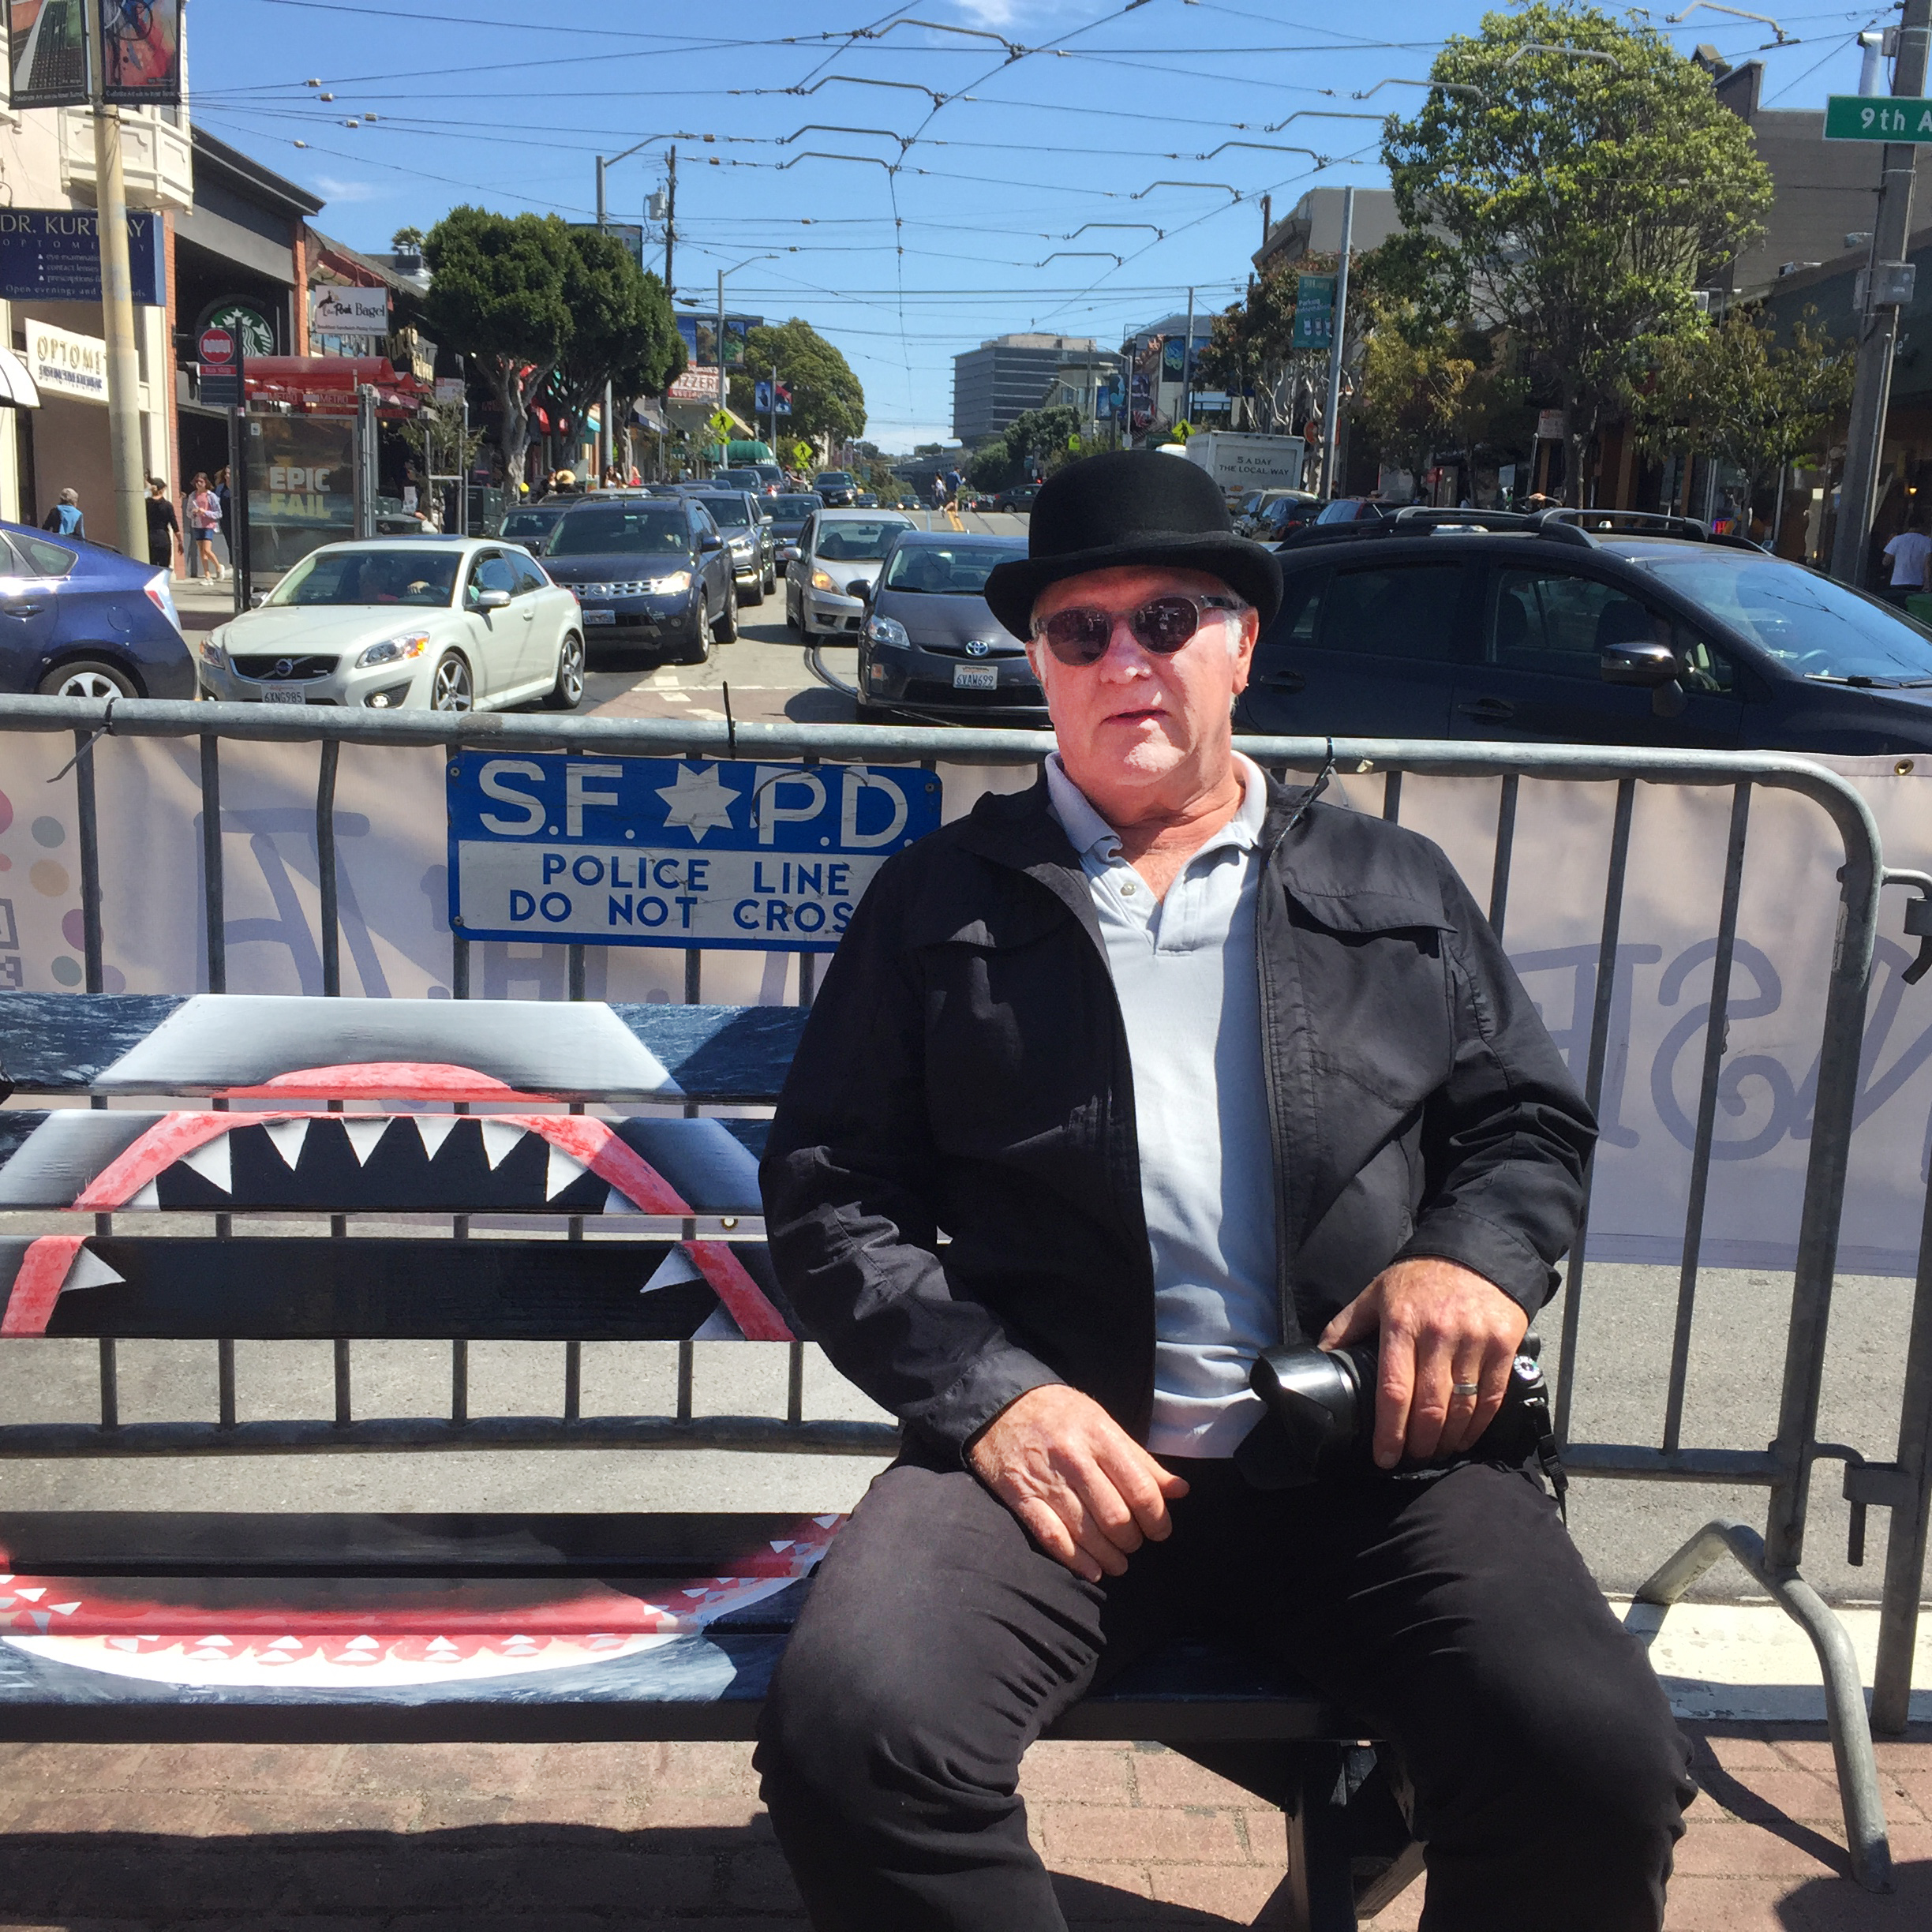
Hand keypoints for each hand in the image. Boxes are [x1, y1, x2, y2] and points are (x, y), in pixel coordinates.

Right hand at [968, 1384, 1189, 1583]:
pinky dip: (1074, 1560)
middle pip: (1115, 1516)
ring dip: (1109, 1557)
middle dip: (1133, 1540)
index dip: (1157, 1518)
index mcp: (1099, 1436)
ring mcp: (1045, 1479)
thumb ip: (1141, 1459)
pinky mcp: (1019, 1496)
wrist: (1000, 1404)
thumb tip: (1181, 1490)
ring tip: (1119, 1563)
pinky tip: (1091, 1571)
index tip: (1160, 1530)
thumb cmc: (1060, 1413)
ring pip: (1086, 1532)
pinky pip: (1051, 1536)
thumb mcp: (1103, 1422)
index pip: (1140, 1488)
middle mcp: (1073, 1458)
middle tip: (1136, 1544)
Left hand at [1319, 1257, 1528, 1469]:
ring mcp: (1474, 1341)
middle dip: (1419, 1443)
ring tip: (1435, 1453)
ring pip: (1462, 1407)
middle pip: (1429, 1406)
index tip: (1385, 1457)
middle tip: (1411, 1459)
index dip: (1389, 1431)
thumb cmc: (1419, 1278)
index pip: (1394, 1390)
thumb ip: (1347, 1325)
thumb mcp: (1376, 1293)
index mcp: (1401, 1324)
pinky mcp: (1503, 1345)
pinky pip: (1492, 1397)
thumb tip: (1320, 1356)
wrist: (1475, 1251)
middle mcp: (1438, 1335)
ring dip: (1448, 1440)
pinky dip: (1478, 1426)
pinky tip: (1464, 1438)